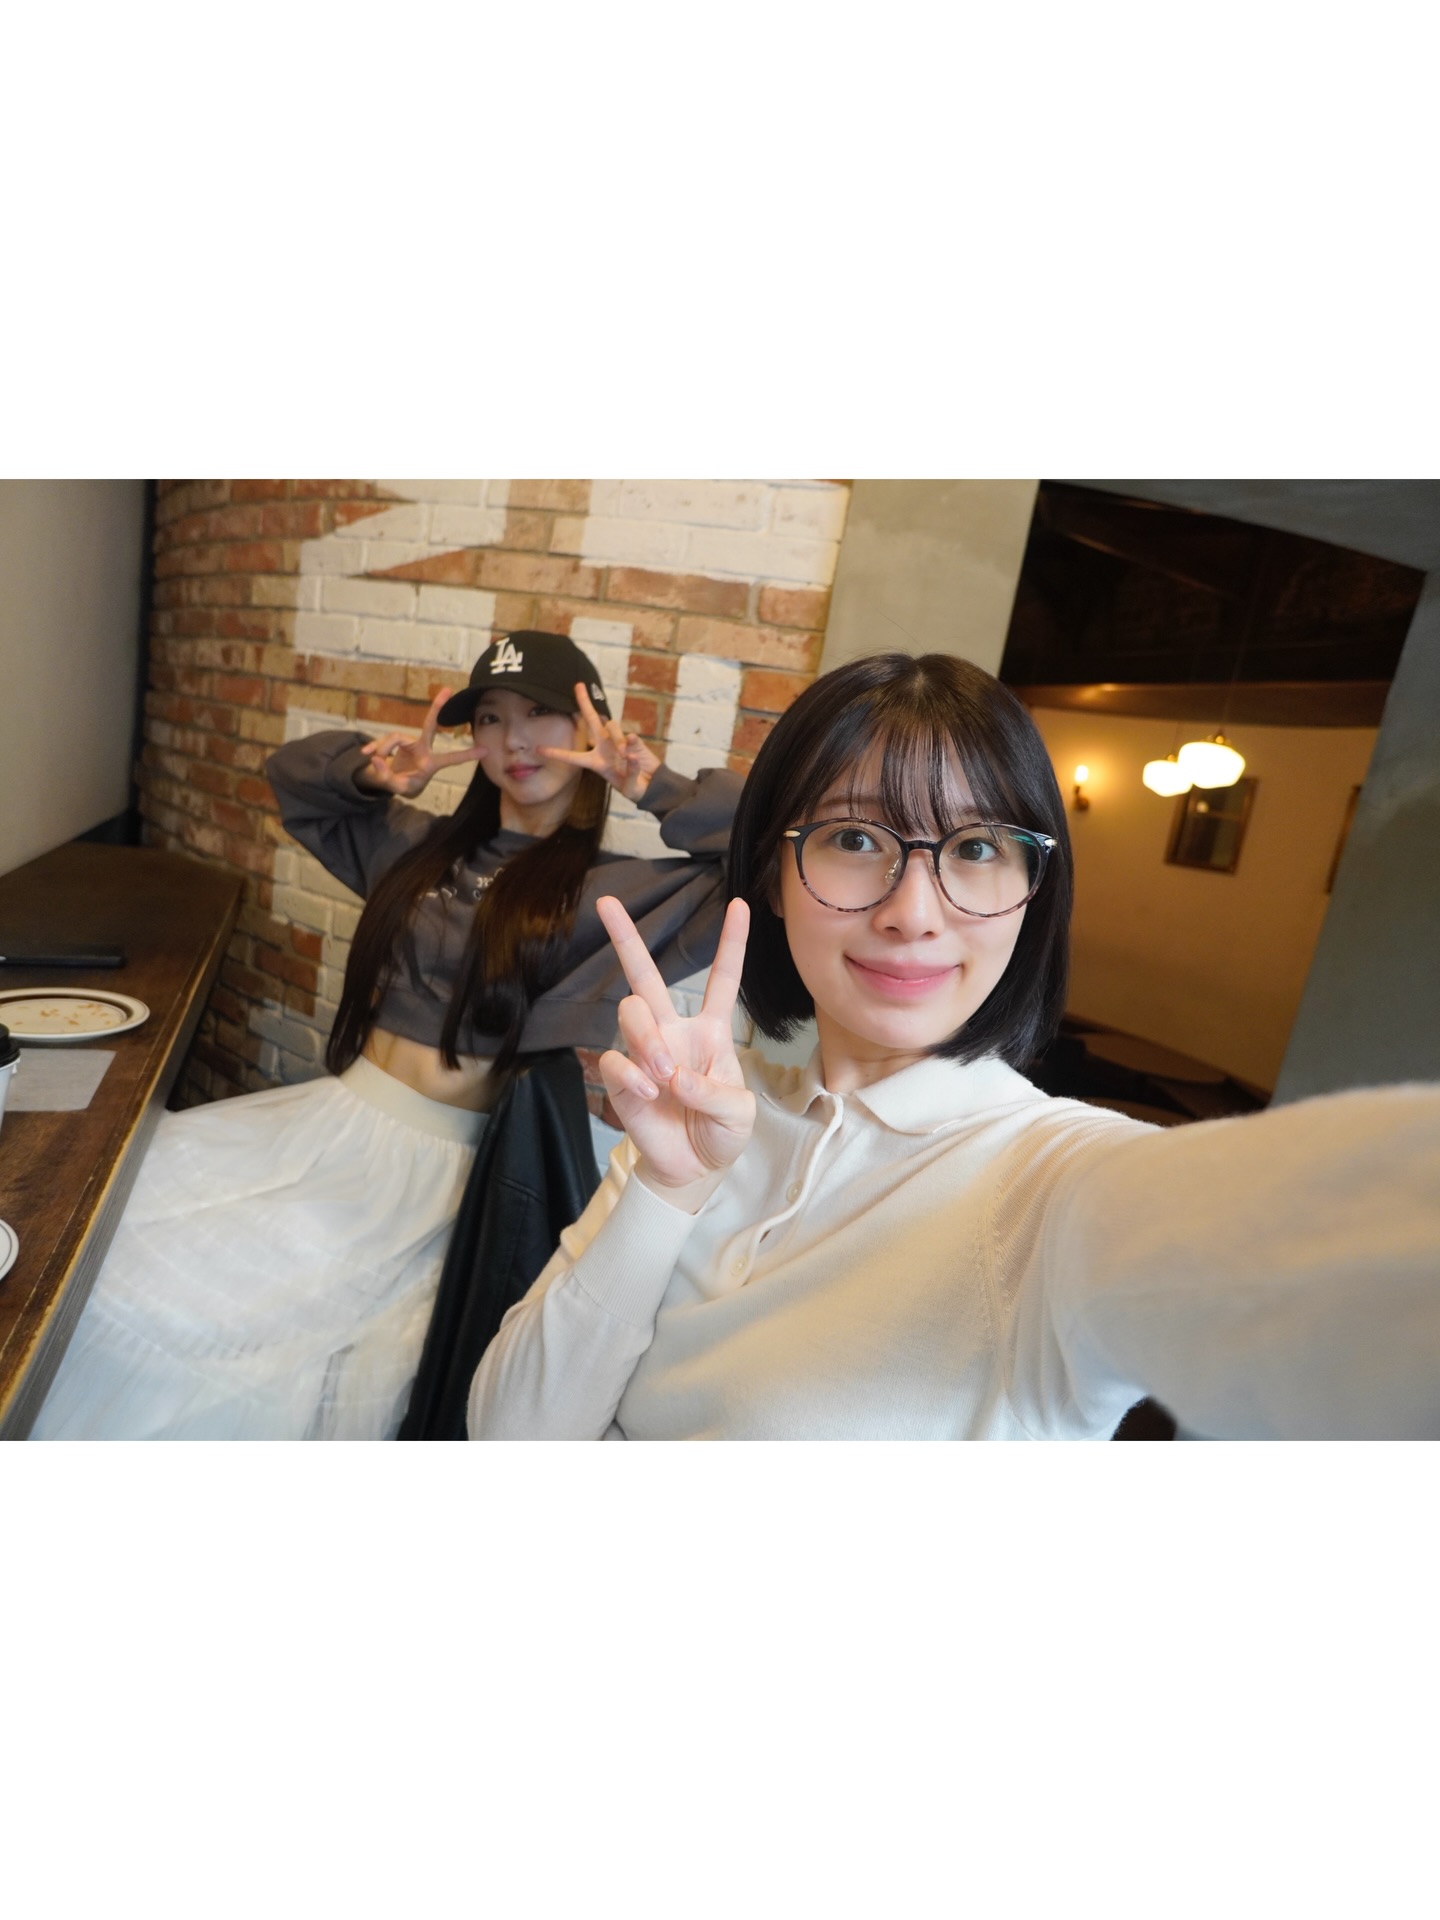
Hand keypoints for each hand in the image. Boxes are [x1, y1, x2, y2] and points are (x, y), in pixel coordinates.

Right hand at [356, 688, 484, 797]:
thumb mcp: (397, 787)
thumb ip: (387, 776)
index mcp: (430, 764)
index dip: (466, 755)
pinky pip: (383, 739)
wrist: (390, 781)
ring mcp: (409, 742)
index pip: (450, 759)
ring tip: (376, 761)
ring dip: (382, 748)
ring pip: (394, 737)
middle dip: (437, 707)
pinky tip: (366, 754)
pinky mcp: (396, 740)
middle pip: (430, 725)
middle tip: (448, 690)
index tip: (486, 751)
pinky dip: (374, 747)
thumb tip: (377, 758)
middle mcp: (422, 749)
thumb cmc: (403, 785)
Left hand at [540, 681, 660, 801]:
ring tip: (623, 756)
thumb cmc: (634, 788)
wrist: (652, 785)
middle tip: (578, 686)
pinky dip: (630, 743)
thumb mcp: (628, 788)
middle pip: (592, 720)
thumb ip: (628, 773)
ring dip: (616, 739)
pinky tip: (633, 755)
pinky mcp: (634, 741)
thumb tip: (629, 753)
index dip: (556, 753)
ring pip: (611, 727)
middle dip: (584, 702)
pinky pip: (629, 736)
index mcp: (595, 762)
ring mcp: (619, 742)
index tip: (537, 749)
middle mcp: (604, 748)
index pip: (572, 757)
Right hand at [595, 894, 754, 1193]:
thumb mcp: (740, 1113)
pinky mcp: (622, 1078)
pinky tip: (648, 1092)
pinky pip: (616, 1060)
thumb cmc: (722, 1132)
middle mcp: (674, 1031)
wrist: (693, 1168)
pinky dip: (632, 1074)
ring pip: (630, 1010)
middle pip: (646, 975)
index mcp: (711, 1031)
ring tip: (664, 1073)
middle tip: (607, 903)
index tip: (739, 905)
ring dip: (646, 1038)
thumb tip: (674, 1075)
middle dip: (626, 937)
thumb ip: (714, 1091)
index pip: (722, 979)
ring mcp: (644, 1052)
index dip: (731, 943)